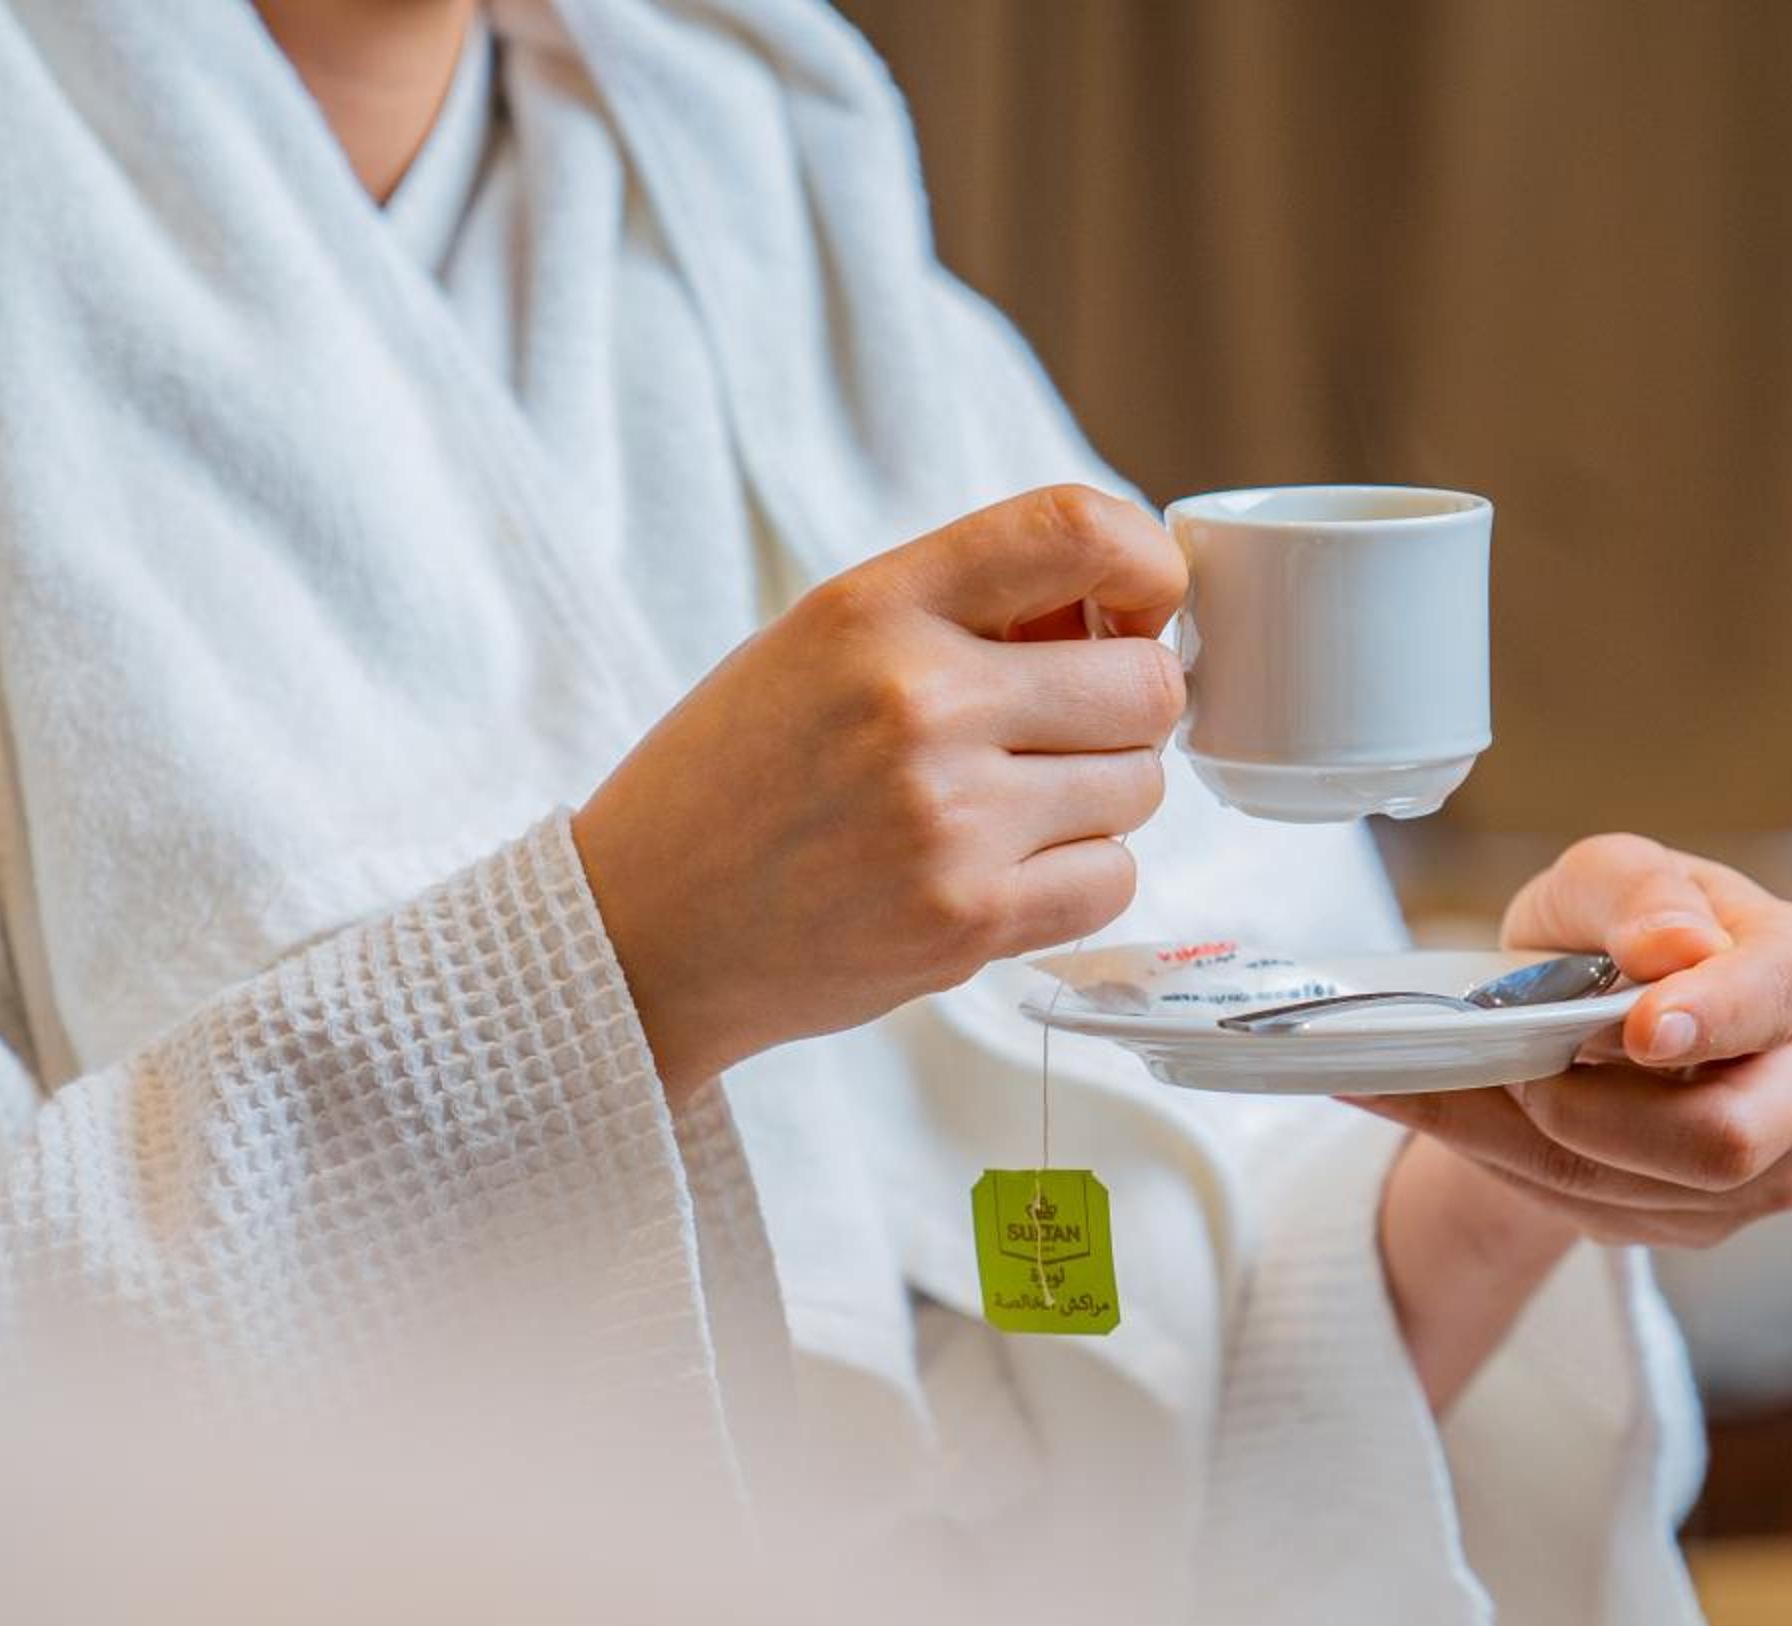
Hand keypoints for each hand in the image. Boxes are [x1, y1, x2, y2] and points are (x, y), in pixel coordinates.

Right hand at [574, 487, 1187, 1095]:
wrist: (644, 932)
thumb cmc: (735, 782)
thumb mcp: (817, 645)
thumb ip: (959, 614)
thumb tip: (1124, 614)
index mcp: (874, 607)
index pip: (1077, 527)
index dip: (1147, 566)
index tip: (1134, 608)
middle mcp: (919, 700)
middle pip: (1145, 682)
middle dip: (1123, 709)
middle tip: (1061, 736)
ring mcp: (949, 819)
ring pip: (1140, 787)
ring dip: (1098, 800)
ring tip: (1006, 812)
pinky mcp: (965, 921)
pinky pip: (1113, 879)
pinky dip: (1079, 879)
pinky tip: (1003, 873)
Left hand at [1354, 833, 1791, 1405]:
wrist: (1593, 1013)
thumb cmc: (1618, 931)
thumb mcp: (1605, 877)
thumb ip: (1637, 891)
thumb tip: (1671, 944)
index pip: (1773, 1003)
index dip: (1709, 1019)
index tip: (1642, 1029)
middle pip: (1723, 1142)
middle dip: (1588, 1111)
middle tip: (1507, 1066)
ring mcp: (1770, 1169)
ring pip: (1632, 1190)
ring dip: (1521, 1139)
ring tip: (1452, 1082)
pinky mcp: (1704, 1222)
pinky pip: (1595, 1213)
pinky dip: (1511, 1163)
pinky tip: (1475, 1116)